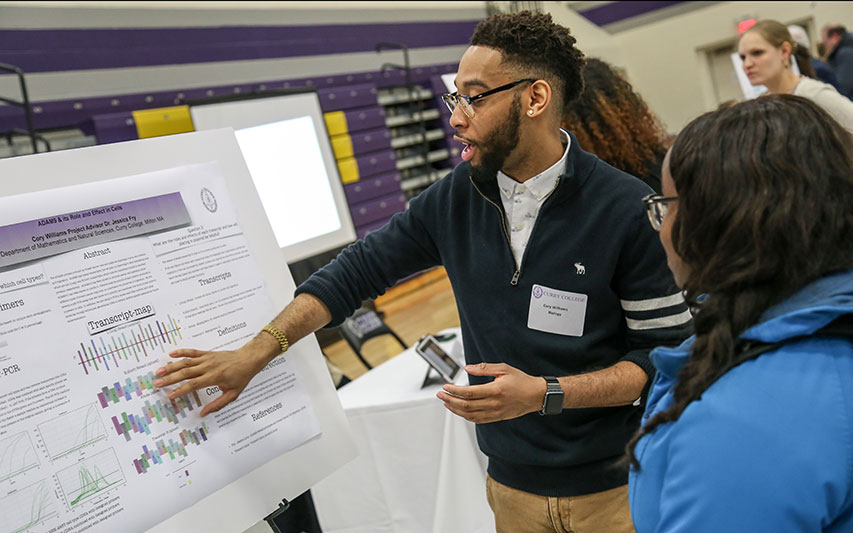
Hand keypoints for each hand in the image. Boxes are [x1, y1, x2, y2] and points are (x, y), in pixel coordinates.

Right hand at [153, 346, 269, 416]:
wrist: (248, 359)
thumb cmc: (241, 377)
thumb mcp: (233, 394)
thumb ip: (217, 404)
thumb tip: (203, 414)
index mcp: (215, 377)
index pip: (194, 384)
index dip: (181, 390)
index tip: (170, 395)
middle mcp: (209, 367)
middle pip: (186, 373)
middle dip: (170, 379)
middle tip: (157, 383)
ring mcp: (207, 359)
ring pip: (186, 362)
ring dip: (171, 366)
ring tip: (158, 371)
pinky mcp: (207, 353)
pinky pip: (192, 352)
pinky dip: (181, 352)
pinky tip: (171, 354)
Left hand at [436, 362, 547, 423]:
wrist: (536, 395)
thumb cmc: (522, 381)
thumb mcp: (504, 369)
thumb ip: (484, 368)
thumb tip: (468, 368)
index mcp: (495, 390)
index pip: (469, 393)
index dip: (454, 391)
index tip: (446, 387)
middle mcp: (494, 404)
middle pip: (466, 406)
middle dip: (450, 400)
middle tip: (441, 395)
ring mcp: (495, 413)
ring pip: (470, 415)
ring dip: (455, 410)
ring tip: (447, 403)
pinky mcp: (497, 417)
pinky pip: (478, 420)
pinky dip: (466, 417)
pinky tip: (460, 411)